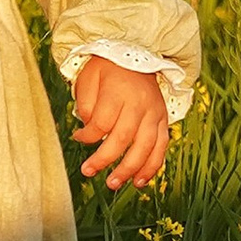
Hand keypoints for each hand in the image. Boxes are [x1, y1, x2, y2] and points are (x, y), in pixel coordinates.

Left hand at [71, 57, 169, 192]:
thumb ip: (86, 104)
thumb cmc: (107, 70)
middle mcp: (140, 104)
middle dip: (104, 159)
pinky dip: (152, 167)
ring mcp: (155, 113)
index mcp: (119, 92)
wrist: (137, 57)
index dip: (88, 135)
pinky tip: (139, 181)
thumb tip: (88, 132)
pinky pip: (161, 147)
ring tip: (114, 184)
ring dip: (130, 169)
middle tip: (88, 172)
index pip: (102, 122)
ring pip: (146, 147)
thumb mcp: (89, 77)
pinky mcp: (164, 120)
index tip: (77, 137)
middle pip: (123, 137)